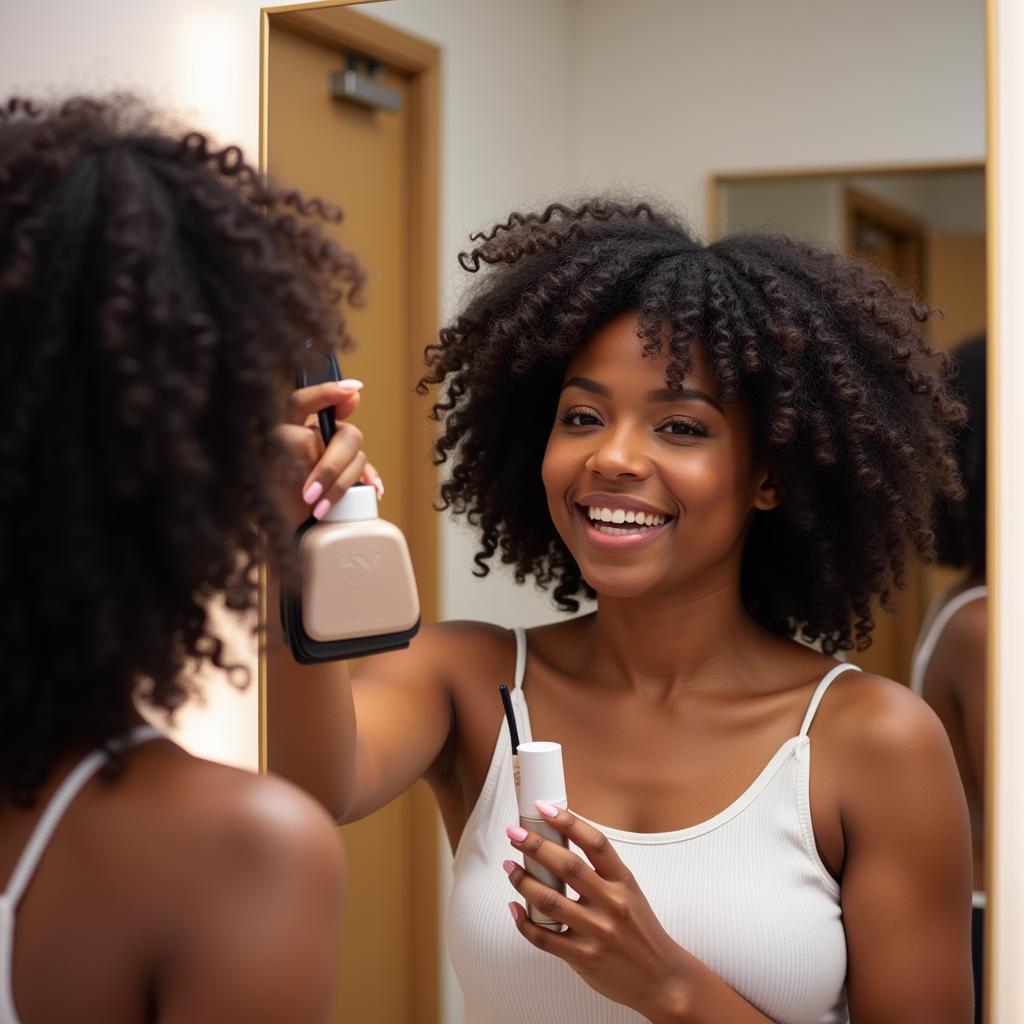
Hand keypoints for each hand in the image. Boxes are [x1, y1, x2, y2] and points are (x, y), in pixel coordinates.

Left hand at [273, 378, 382, 529]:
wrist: (282, 532)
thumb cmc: (272, 500)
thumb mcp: (271, 466)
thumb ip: (290, 441)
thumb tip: (315, 434)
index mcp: (292, 428)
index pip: (306, 401)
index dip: (327, 392)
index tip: (354, 391)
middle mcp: (318, 438)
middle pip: (345, 434)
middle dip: (331, 465)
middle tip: (311, 492)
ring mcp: (336, 458)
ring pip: (359, 457)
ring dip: (340, 485)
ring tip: (320, 508)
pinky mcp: (350, 479)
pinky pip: (369, 474)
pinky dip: (371, 483)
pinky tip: (372, 491)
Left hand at [504, 803, 690, 1021]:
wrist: (663, 980)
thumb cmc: (642, 931)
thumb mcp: (630, 894)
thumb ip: (601, 874)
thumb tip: (559, 848)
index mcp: (624, 882)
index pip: (595, 843)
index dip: (568, 822)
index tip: (544, 808)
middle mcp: (611, 904)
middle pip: (567, 866)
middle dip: (535, 845)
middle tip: (514, 834)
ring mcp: (597, 932)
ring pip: (549, 900)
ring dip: (523, 881)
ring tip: (510, 868)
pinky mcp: (583, 957)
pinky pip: (544, 937)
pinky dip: (524, 921)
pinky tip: (515, 908)